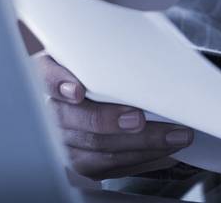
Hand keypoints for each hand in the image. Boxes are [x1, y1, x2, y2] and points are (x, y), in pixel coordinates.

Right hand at [35, 52, 197, 179]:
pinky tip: (166, 151)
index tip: (77, 91)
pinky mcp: (83, 162)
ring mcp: (66, 140)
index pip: (47, 77)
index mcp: (53, 73)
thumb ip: (112, 55)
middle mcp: (55, 109)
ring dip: (141, 143)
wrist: (103, 96)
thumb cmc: (106, 72)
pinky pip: (111, 165)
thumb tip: (149, 54)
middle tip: (139, 119)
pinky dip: (143, 158)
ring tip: (174, 136)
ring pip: (98, 148)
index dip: (59, 84)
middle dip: (111, 121)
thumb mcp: (102, 56)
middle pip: (77, 120)